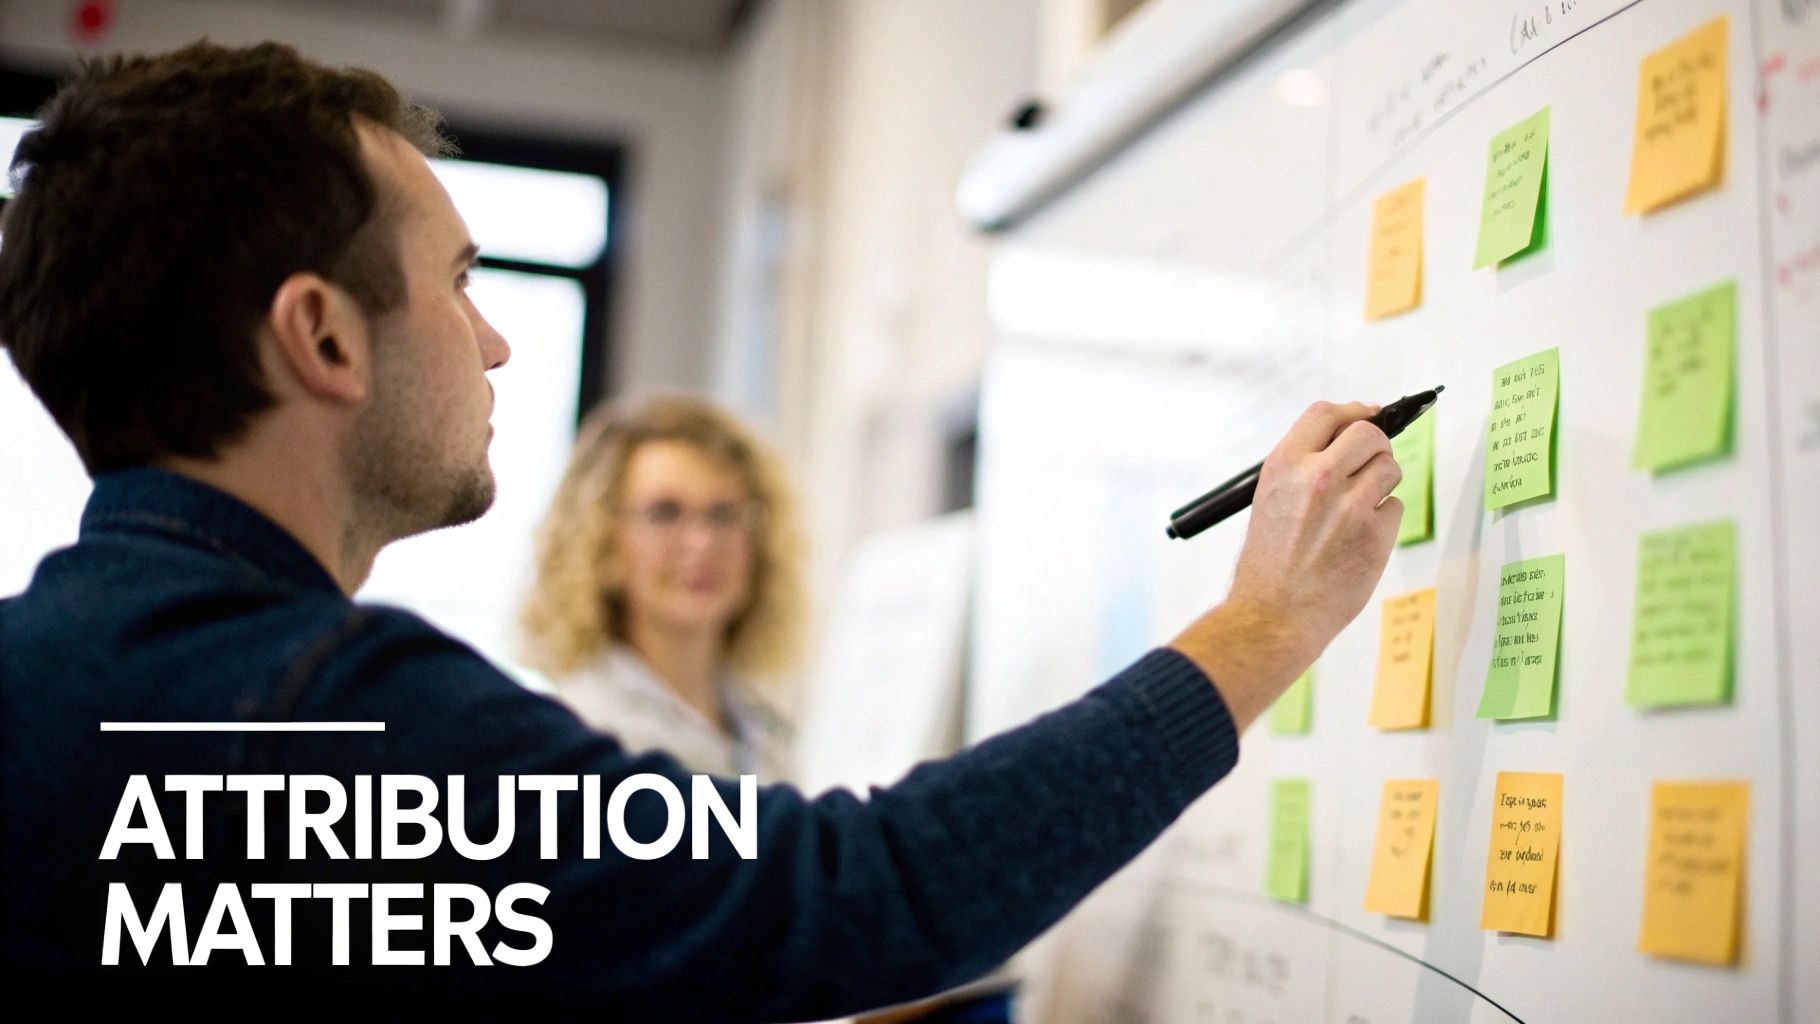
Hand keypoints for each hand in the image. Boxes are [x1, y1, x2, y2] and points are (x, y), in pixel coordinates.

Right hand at [1169, 401, 1402, 727]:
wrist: (1272, 616)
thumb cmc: (1267, 564)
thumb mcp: (1270, 500)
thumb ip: (1303, 468)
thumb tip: (1344, 444)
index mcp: (1284, 466)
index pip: (1327, 413)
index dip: (1354, 411)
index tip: (1369, 414)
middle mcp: (1317, 478)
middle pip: (1369, 434)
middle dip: (1376, 445)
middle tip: (1370, 464)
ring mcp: (1350, 506)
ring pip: (1390, 469)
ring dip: (1381, 483)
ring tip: (1358, 509)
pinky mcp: (1376, 534)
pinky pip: (1395, 508)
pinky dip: (1383, 519)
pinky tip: (1359, 538)